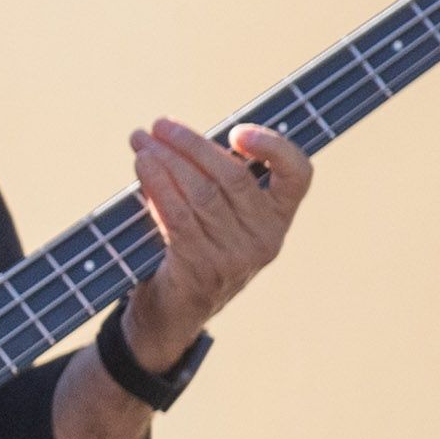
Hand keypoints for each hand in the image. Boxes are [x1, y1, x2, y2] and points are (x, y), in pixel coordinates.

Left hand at [119, 119, 310, 362]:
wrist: (172, 313)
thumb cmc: (193, 249)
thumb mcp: (218, 216)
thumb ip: (214, 180)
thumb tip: (176, 134)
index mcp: (278, 218)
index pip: (299, 174)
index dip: (274, 146)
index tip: (237, 130)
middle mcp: (266, 238)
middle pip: (233, 176)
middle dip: (191, 144)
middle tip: (159, 126)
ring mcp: (236, 257)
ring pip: (201, 192)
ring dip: (166, 160)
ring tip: (140, 141)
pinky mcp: (203, 269)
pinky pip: (178, 215)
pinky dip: (157, 184)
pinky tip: (142, 166)